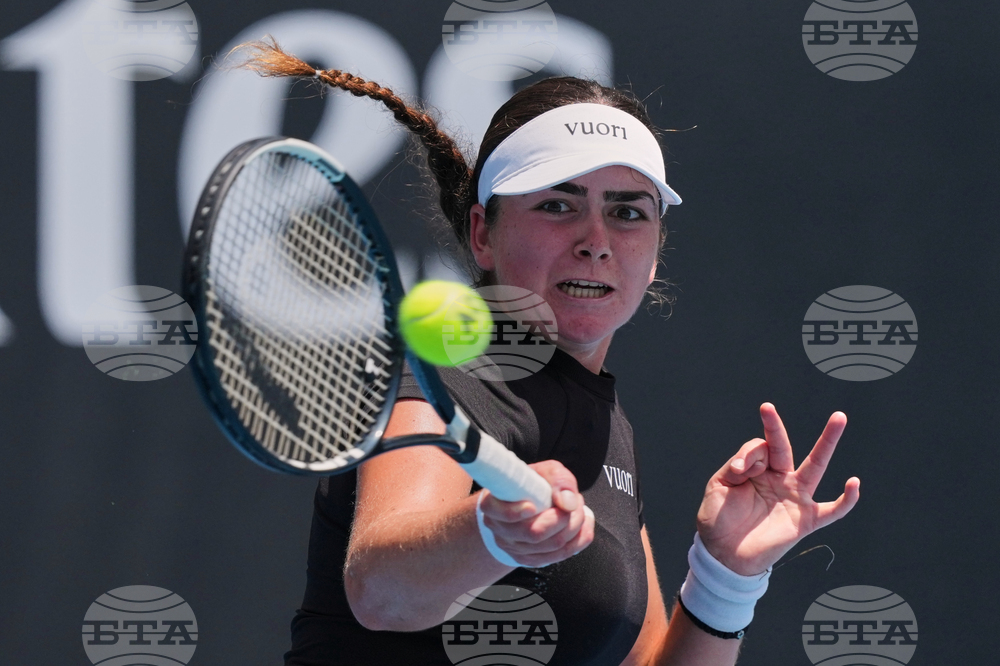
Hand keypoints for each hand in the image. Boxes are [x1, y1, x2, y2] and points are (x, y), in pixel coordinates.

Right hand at [479, 460, 595, 567]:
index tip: (532, 505)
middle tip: (576, 500)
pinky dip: (579, 540)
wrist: (526, 502)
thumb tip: (568, 503)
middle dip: (564, 517)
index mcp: (493, 505)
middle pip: (534, 533)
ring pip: (551, 546)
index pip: (499, 514)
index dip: (514, 512)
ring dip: (575, 526)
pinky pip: (561, 555)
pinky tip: (583, 524)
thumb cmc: (532, 484)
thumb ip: (558, 480)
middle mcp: (499, 530)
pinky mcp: (531, 560)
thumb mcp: (544, 471)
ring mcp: (514, 549)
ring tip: (579, 509)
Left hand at [697, 402, 860, 575]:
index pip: (761, 447)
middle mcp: (779, 478)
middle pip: (787, 446)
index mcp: (757, 469)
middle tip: (785, 404)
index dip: (750, 455)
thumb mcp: (718, 487)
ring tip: (839, 417)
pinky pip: (832, 510)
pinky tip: (854, 484)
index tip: (739, 470)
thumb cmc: (718, 519)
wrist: (723, 555)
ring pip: (815, 466)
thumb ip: (734, 468)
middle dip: (784, 426)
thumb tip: (754, 463)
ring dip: (827, 441)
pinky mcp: (806, 520)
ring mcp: (795, 498)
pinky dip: (846, 500)